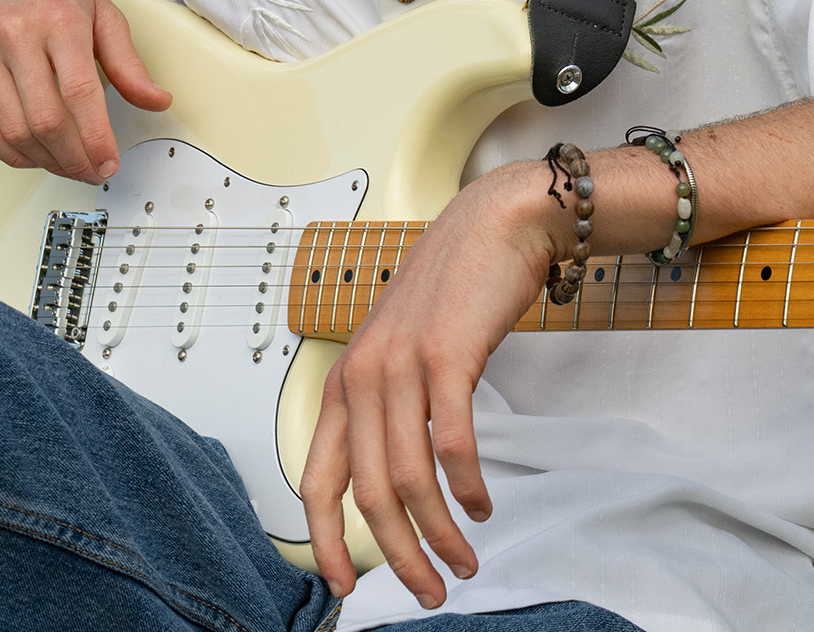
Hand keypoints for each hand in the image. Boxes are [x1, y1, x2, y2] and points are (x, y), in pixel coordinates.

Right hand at [0, 0, 170, 180]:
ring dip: (45, 162)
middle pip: (45, 120)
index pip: (79, 93)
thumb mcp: (102, 13)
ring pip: (13, 131)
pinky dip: (10, 154)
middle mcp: (14, 33)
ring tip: (68, 165)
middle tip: (92, 170)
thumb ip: (128, 63)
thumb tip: (157, 101)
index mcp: (57, 18)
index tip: (109, 162)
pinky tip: (33, 155)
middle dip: (74, 158)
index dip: (96, 138)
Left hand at [299, 163, 565, 606]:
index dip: (326, 540)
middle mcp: (362, 376)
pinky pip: (450, 443)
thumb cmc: (454, 290)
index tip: (346, 585)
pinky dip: (466, 486)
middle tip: (429, 590)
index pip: (316, 478)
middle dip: (398, 554)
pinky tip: (480, 503)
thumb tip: (393, 481)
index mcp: (343, 381)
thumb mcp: (400, 351)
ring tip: (464, 559)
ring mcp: (401, 365)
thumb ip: (389, 408)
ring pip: (408, 477)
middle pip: (367, 493)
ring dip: (439, 532)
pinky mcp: (445, 356)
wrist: (497, 224)